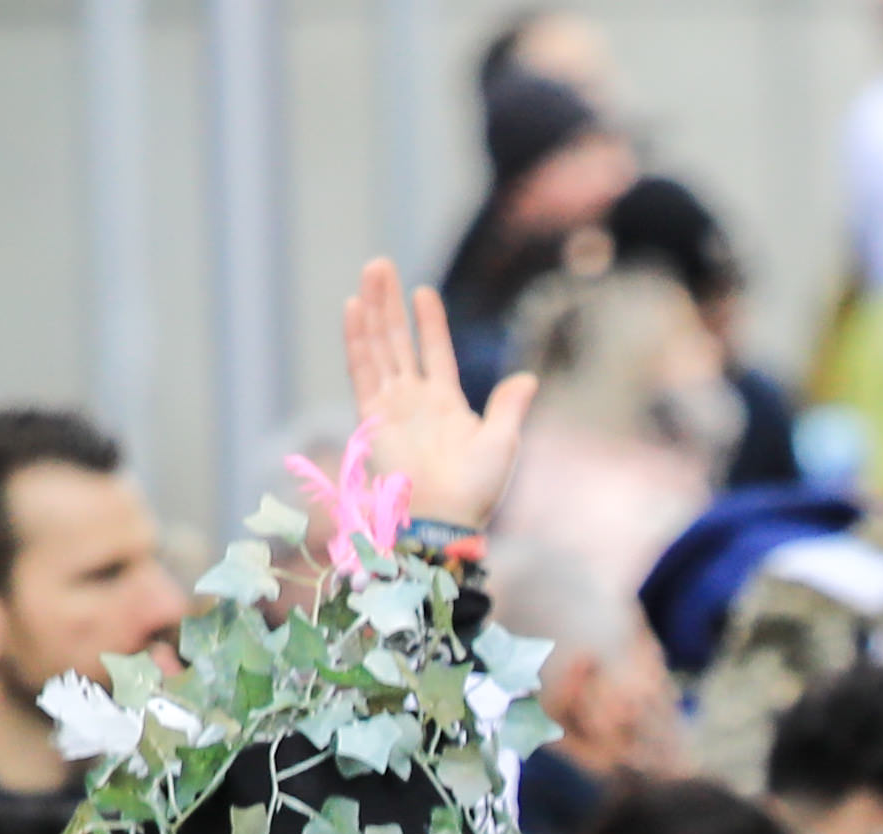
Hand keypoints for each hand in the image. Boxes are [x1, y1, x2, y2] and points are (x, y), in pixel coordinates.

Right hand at [341, 258, 533, 535]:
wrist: (445, 519)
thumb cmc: (476, 490)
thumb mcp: (503, 442)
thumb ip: (509, 406)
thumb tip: (528, 378)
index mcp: (446, 404)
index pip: (434, 352)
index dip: (429, 323)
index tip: (423, 292)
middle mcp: (414, 400)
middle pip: (398, 341)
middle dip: (390, 303)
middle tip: (380, 265)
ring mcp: (391, 406)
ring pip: (378, 347)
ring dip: (373, 310)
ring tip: (370, 272)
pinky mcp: (371, 415)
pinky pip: (362, 369)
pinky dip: (357, 339)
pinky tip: (354, 308)